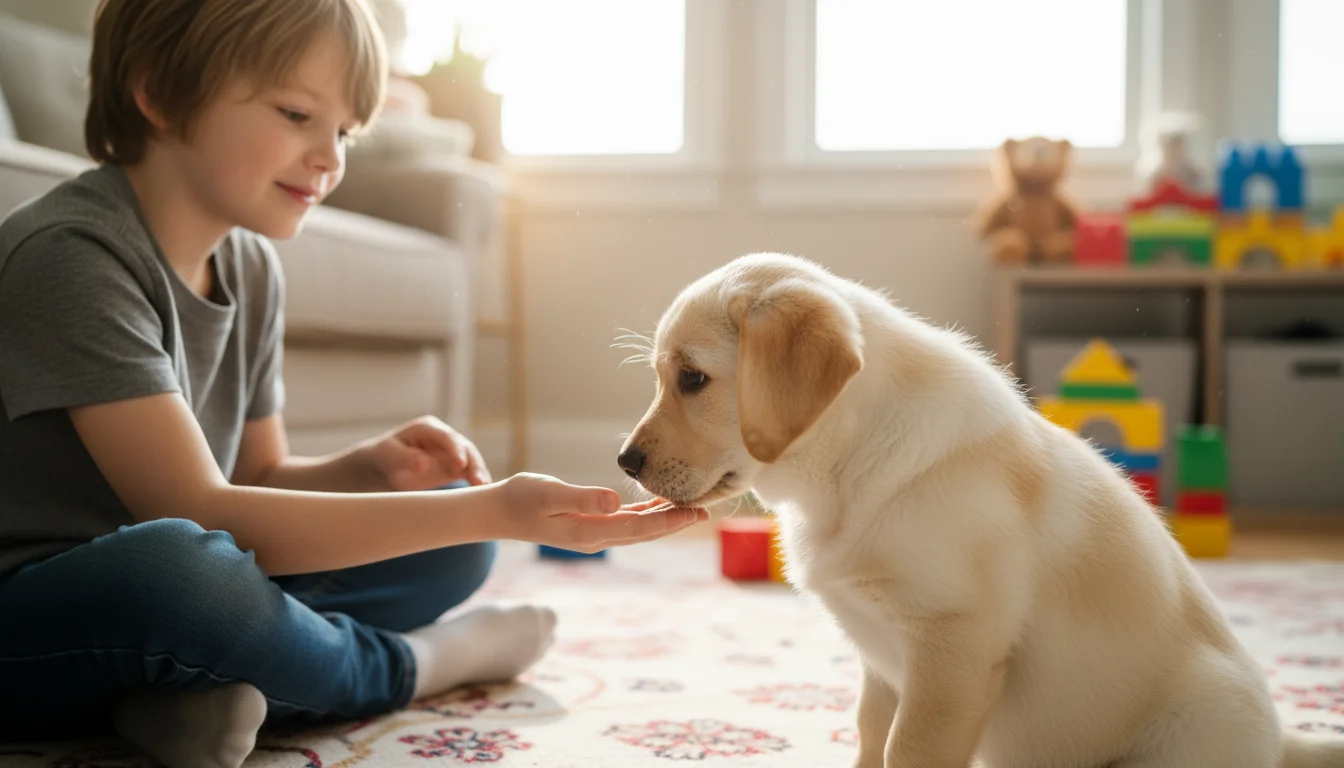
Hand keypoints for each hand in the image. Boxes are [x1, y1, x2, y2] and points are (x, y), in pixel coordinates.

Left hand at [364, 416, 490, 490]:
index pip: (446, 436)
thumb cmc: (385, 457)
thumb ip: (405, 457)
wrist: (385, 466)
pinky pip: (469, 473)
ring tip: (483, 488)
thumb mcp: (388, 454)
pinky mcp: (456, 467)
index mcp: (428, 428)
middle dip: (473, 463)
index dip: (455, 449)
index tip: (460, 465)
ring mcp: (452, 452)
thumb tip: (424, 463)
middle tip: (479, 481)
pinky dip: (476, 481)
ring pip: (471, 461)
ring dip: (479, 473)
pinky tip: (482, 493)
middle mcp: (445, 437)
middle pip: (465, 448)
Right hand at [496, 473, 708, 550]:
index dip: (668, 522)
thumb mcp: (549, 493)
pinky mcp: (589, 524)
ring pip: (637, 528)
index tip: (694, 513)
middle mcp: (596, 537)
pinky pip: (625, 522)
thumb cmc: (521, 499)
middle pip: (644, 532)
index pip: (638, 528)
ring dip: (663, 520)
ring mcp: (593, 533)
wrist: (498, 512)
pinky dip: (645, 515)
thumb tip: (615, 502)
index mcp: (589, 531)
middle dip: (674, 523)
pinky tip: (657, 505)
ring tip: (690, 508)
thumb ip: (582, 498)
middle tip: (705, 511)